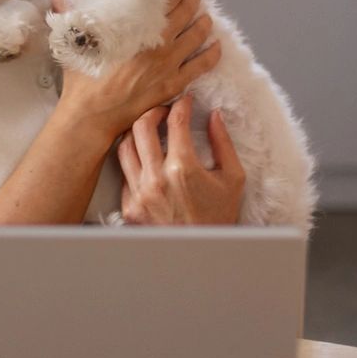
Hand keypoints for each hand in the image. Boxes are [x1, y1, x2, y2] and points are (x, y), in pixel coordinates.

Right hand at [54, 0, 221, 142]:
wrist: (91, 117)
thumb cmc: (82, 82)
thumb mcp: (73, 42)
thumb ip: (68, 14)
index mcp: (135, 32)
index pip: (162, 3)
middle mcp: (157, 46)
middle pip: (184, 16)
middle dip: (192, 0)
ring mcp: (168, 67)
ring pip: (196, 38)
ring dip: (204, 23)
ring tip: (207, 15)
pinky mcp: (173, 86)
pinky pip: (201, 67)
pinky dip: (212, 55)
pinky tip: (217, 46)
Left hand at [115, 95, 245, 225]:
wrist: (201, 255)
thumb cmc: (219, 218)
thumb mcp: (233, 179)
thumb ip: (223, 144)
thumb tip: (214, 116)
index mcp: (183, 169)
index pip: (175, 122)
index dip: (181, 105)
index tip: (185, 102)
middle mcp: (156, 179)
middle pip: (141, 126)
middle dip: (153, 111)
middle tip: (163, 110)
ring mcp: (139, 194)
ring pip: (124, 147)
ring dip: (136, 133)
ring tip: (148, 130)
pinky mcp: (129, 208)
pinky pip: (123, 174)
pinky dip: (132, 161)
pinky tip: (144, 159)